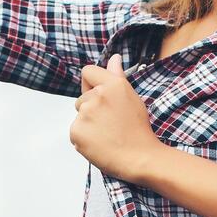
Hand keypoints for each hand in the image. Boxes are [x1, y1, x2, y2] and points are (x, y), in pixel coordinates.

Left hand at [70, 54, 162, 181]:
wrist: (141, 158)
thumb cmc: (139, 130)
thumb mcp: (132, 98)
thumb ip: (117, 77)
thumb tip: (113, 58)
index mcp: (113, 84)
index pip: (88, 72)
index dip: (91, 84)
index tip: (99, 97)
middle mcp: (98, 95)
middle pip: (82, 99)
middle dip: (91, 110)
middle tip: (111, 124)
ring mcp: (85, 114)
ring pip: (79, 116)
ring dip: (88, 125)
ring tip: (107, 135)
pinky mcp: (76, 131)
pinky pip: (75, 132)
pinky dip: (84, 139)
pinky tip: (100, 144)